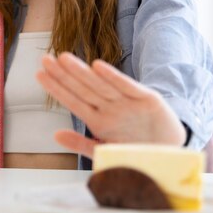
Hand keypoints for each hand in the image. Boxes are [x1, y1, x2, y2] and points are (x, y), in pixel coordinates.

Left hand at [36, 52, 186, 158]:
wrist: (172, 153)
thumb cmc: (136, 149)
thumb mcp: (106, 150)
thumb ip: (81, 143)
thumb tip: (55, 135)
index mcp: (99, 120)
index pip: (73, 101)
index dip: (56, 87)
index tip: (39, 74)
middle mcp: (111, 108)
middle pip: (83, 88)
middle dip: (63, 74)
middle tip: (45, 59)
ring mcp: (128, 103)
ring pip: (100, 85)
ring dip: (82, 72)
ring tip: (63, 59)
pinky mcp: (148, 99)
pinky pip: (128, 87)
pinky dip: (114, 77)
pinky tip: (98, 67)